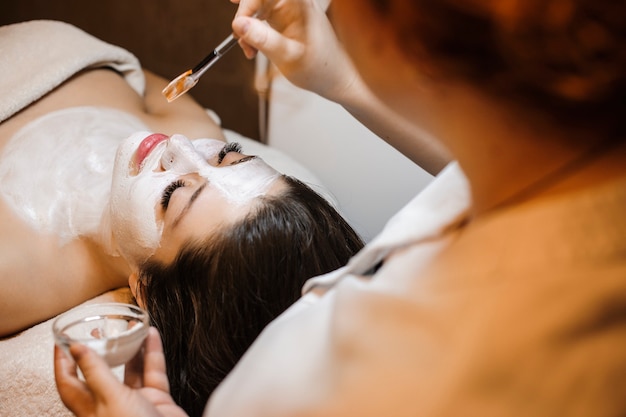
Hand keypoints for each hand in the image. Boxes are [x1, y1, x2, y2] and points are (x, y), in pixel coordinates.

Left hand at [54, 327, 187, 416]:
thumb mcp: (110, 399)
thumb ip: (95, 372)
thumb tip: (76, 350)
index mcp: (90, 408)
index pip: (68, 382)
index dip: (63, 361)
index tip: (61, 340)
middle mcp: (110, 405)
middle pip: (100, 373)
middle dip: (99, 350)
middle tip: (98, 330)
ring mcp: (134, 402)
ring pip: (130, 370)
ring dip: (131, 348)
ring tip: (130, 326)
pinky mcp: (156, 400)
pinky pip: (153, 372)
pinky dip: (153, 353)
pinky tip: (152, 336)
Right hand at [230, 0, 359, 101]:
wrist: (334, 80)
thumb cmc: (320, 69)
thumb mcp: (288, 56)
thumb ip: (263, 39)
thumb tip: (238, 24)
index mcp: (299, 4)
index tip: (235, 8)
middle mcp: (293, 4)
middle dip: (245, 15)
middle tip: (240, 36)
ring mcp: (288, 12)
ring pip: (256, 8)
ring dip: (247, 27)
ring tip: (248, 49)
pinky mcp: (284, 22)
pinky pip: (261, 20)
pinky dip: (253, 34)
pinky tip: (253, 49)